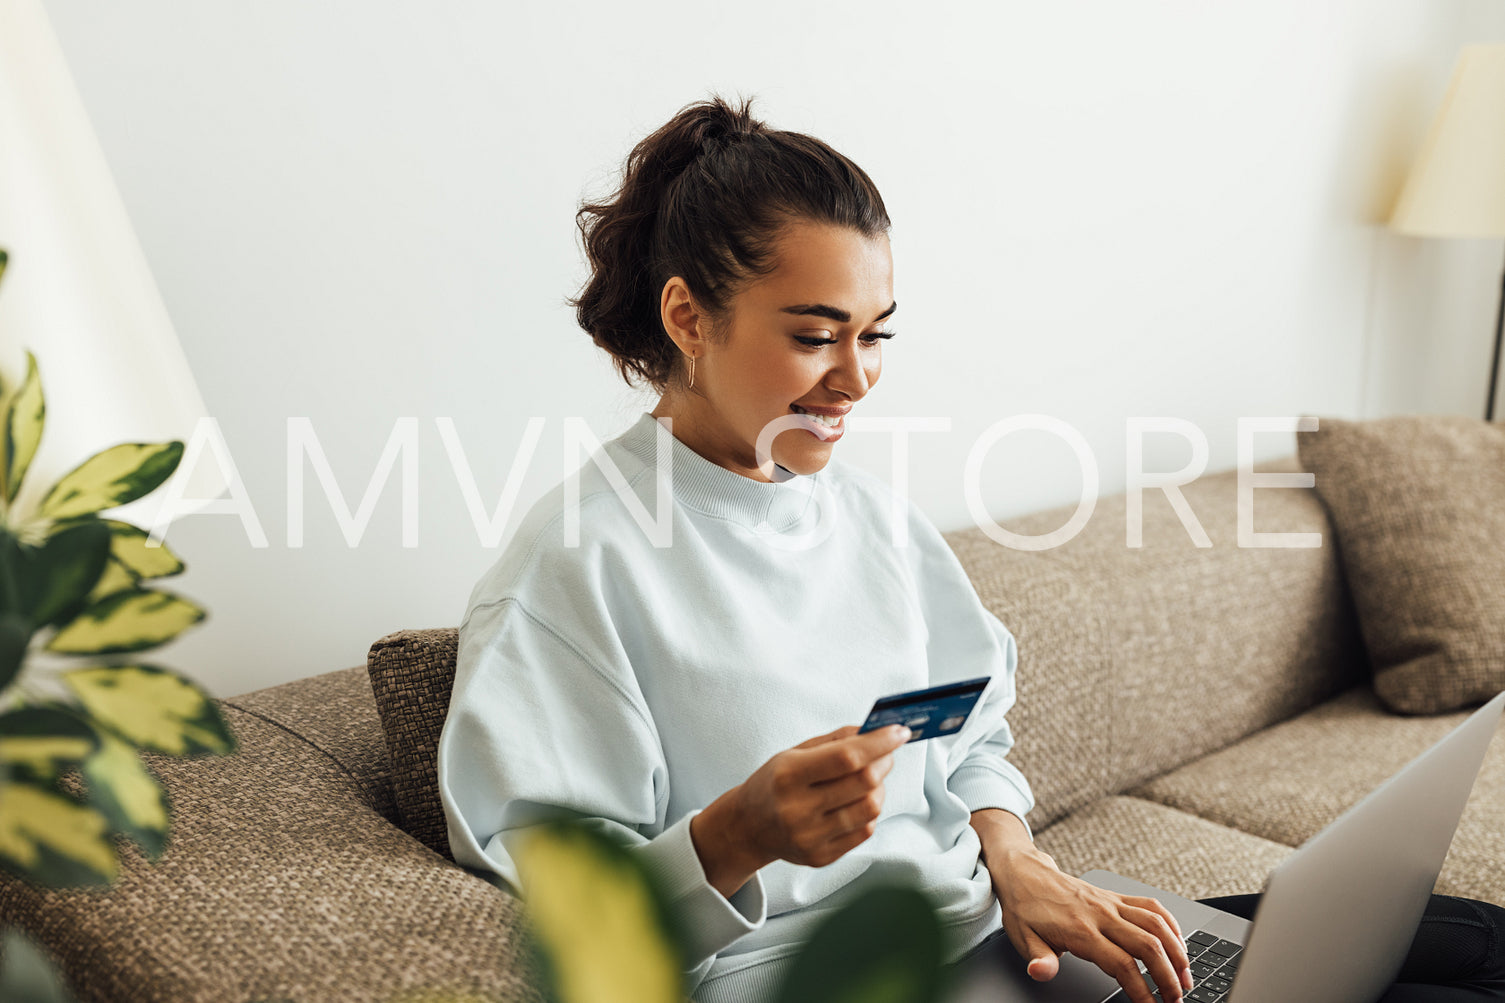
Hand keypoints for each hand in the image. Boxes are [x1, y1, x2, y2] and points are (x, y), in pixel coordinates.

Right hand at [735, 723, 909, 867]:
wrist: (749, 826)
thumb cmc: (773, 784)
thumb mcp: (794, 753)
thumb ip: (836, 741)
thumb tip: (875, 730)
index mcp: (788, 775)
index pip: (846, 757)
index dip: (879, 742)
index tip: (898, 731)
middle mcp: (798, 809)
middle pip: (864, 783)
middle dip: (884, 762)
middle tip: (884, 753)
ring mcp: (810, 837)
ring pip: (871, 808)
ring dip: (879, 788)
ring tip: (867, 779)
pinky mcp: (821, 857)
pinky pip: (865, 831)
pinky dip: (869, 811)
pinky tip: (855, 802)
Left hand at [984, 844, 1192, 1002]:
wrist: (1024, 873)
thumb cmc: (1025, 908)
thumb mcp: (1023, 938)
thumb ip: (1039, 958)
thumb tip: (1041, 972)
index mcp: (1081, 930)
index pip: (1121, 965)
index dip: (1141, 991)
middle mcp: (1101, 914)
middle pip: (1148, 946)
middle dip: (1168, 977)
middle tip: (1176, 1000)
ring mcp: (1111, 903)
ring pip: (1156, 924)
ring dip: (1177, 952)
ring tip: (1186, 977)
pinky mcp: (1115, 896)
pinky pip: (1151, 906)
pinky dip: (1171, 924)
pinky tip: (1178, 942)